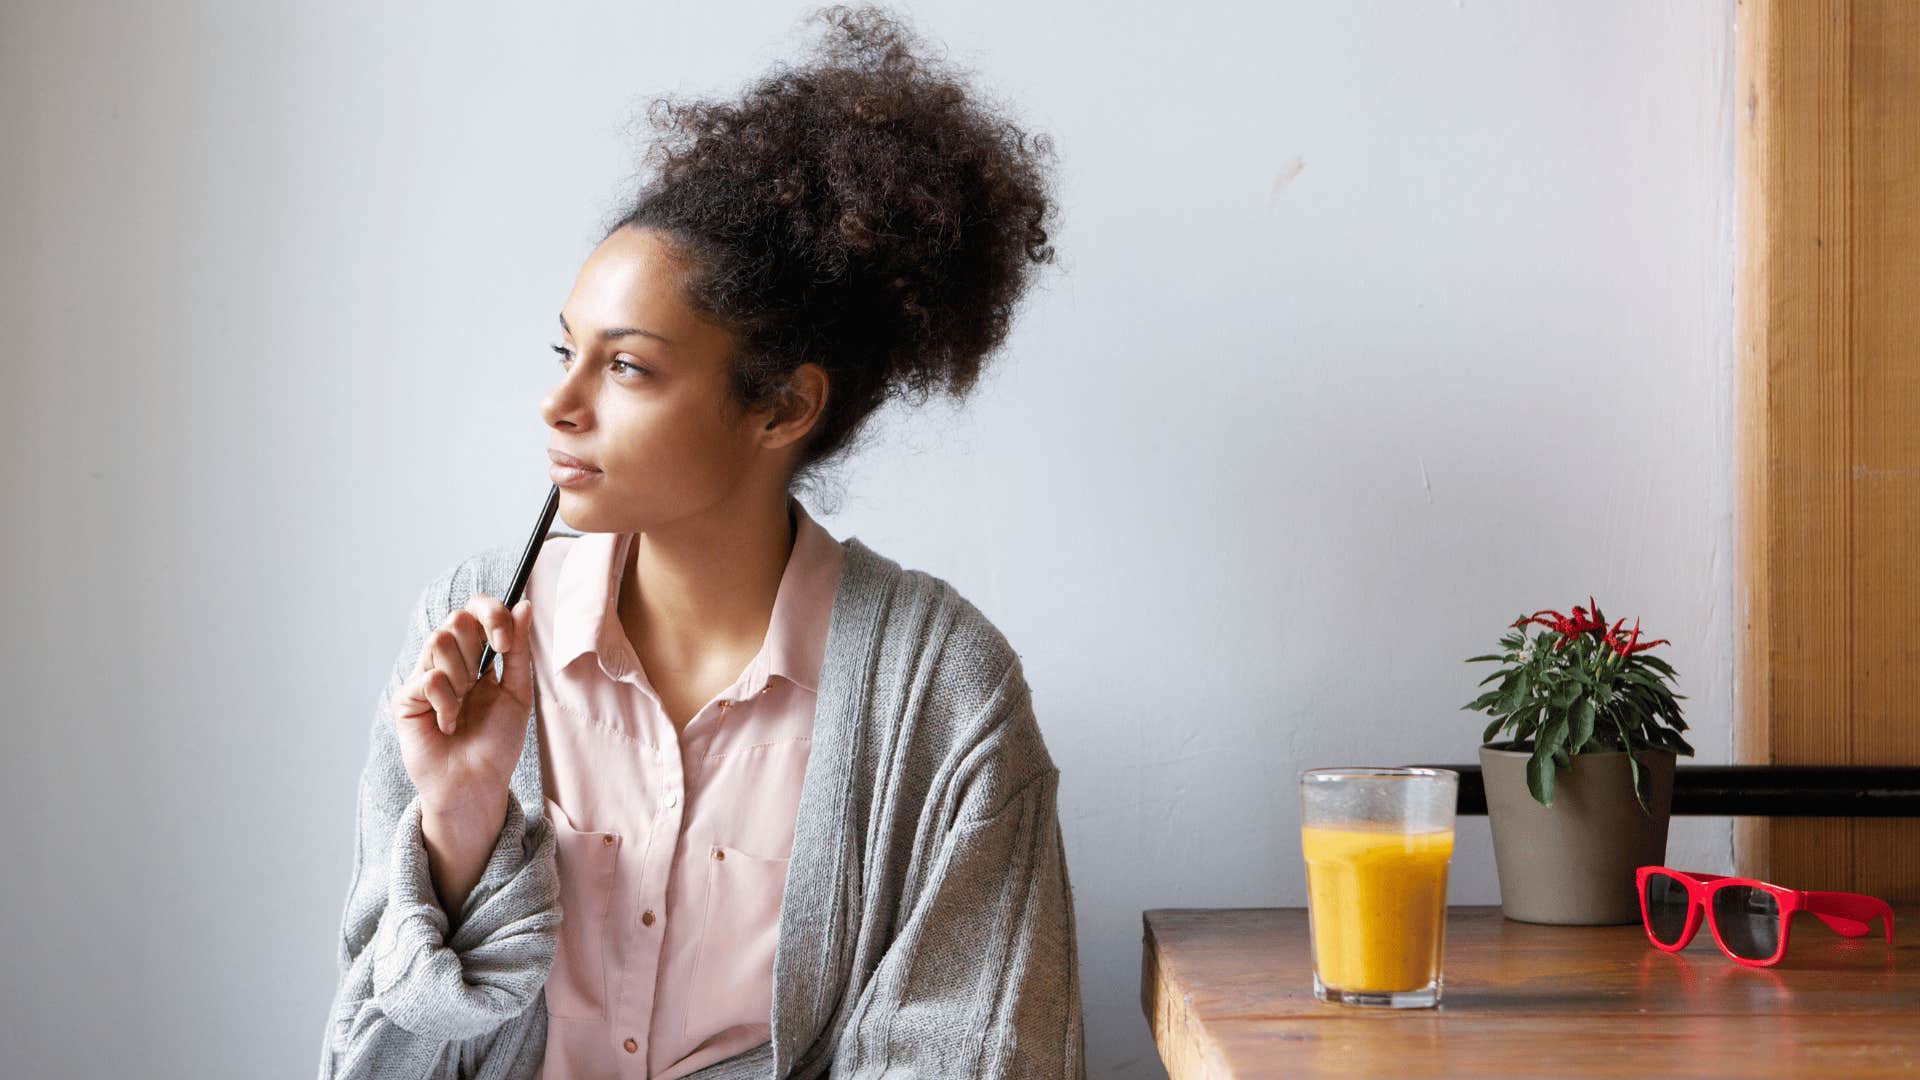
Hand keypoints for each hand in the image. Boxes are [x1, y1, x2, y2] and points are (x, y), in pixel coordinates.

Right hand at [391, 594, 534, 820]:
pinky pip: (429, 678)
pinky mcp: (405, 698)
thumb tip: (524, 604)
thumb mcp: (517, 692)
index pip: (475, 610)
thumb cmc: (497, 742)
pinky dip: (447, 703)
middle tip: (482, 681)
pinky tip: (448, 725)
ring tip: (464, 706)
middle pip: (455, 618)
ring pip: (438, 640)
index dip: (490, 613)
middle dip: (477, 647)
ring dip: (462, 676)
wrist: (477, 783)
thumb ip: (519, 650)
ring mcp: (423, 677)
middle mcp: (447, 661)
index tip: (504, 642)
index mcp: (476, 655)